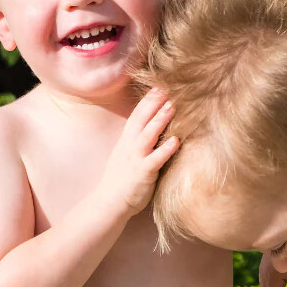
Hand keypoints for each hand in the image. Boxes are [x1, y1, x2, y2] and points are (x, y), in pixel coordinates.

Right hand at [99, 88, 178, 215]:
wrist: (109, 201)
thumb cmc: (122, 179)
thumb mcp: (127, 153)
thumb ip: (139, 140)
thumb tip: (153, 128)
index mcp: (127, 139)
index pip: (138, 113)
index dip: (149, 99)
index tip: (161, 85)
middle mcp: (130, 145)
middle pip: (142, 118)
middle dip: (155, 102)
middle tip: (169, 87)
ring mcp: (135, 158)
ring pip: (148, 134)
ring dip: (160, 120)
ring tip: (173, 107)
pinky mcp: (142, 172)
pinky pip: (155, 159)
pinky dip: (165, 149)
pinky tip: (176, 140)